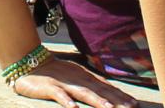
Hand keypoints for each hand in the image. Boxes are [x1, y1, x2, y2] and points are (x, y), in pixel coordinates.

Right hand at [11, 56, 139, 107]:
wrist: (28, 61)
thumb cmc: (54, 72)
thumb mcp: (74, 76)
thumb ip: (90, 84)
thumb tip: (108, 93)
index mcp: (84, 76)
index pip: (106, 87)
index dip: (120, 95)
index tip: (135, 103)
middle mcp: (77, 78)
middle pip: (99, 90)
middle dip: (115, 100)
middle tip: (130, 107)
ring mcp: (63, 82)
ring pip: (83, 92)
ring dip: (97, 101)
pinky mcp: (49, 87)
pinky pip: (59, 95)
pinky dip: (67, 102)